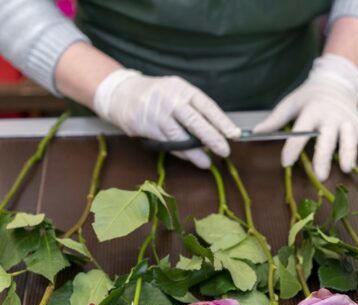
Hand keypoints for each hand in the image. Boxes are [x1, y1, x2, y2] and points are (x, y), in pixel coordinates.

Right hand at [93, 69, 240, 167]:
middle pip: (194, 120)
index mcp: (183, 89)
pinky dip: (181, 152)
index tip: (234, 134)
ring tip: (207, 162)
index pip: (206, 105)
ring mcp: (157, 113)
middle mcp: (171, 99)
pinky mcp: (147, 127)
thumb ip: (195, 109)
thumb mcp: (178, 93)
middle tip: (224, 150)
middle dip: (211, 137)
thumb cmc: (159, 96)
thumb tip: (218, 131)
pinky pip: (167, 143)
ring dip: (195, 152)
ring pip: (180, 136)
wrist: (123, 94)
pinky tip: (191, 158)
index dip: (221, 121)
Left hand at [253, 54, 357, 179]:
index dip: (293, 147)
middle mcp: (331, 116)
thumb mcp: (290, 104)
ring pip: (350, 139)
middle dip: (324, 157)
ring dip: (349, 154)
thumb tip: (254, 133)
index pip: (301, 131)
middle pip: (328, 139)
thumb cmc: (308, 97)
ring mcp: (347, 121)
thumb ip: (274, 120)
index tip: (286, 162)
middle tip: (320, 175)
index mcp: (312, 111)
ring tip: (346, 169)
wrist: (335, 81)